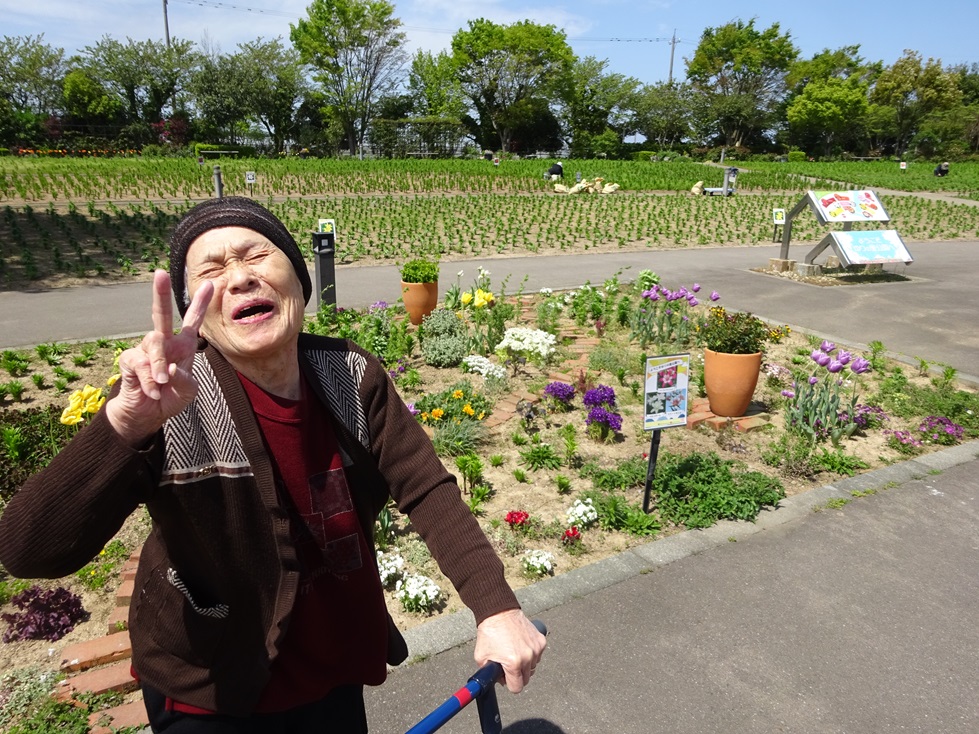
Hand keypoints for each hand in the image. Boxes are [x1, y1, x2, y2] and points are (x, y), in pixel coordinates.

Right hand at [105, 270, 212, 445]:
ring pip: (154, 345)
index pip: (192, 322)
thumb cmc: (170, 397)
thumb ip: (184, 379)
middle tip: (160, 273)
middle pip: (160, 315)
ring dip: (160, 365)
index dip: (199, 304)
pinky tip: (154, 391)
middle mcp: (163, 343)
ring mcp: (145, 350)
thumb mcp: (187, 390)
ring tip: (163, 383)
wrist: (147, 415)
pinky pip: (141, 365)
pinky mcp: (130, 361)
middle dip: (161, 294)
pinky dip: (150, 381)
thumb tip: (170, 367)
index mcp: (182, 346)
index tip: (210, 284)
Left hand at [474, 609, 545, 693]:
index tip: (506, 677)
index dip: (509, 684)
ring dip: (525, 665)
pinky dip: (530, 654)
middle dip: (516, 675)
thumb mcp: (481, 657)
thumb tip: (500, 680)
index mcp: (513, 663)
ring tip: (514, 652)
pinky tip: (521, 645)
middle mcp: (528, 657)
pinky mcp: (541, 640)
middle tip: (508, 664)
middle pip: (526, 679)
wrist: (499, 612)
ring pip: (533, 667)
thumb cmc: (490, 632)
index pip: (517, 688)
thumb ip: (489, 673)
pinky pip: (537, 655)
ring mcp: (536, 648)